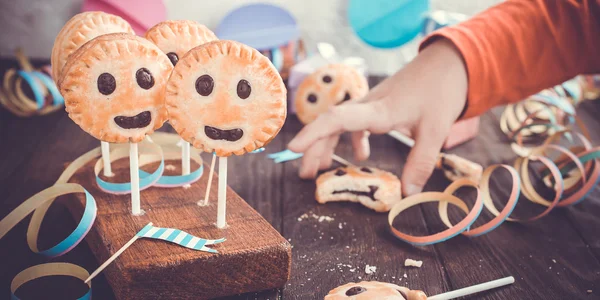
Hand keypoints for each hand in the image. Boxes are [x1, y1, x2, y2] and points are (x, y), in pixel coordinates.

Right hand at [288, 39, 467, 195]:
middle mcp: (369, 105)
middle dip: (315, 149)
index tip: (294, 149)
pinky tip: (361, 155)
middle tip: (305, 176)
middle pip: (332, 125)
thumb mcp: (436, 131)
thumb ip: (420, 163)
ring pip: (340, 124)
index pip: (338, 119)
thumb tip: (407, 194)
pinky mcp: (379, 105)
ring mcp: (372, 104)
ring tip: (319, 169)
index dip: (314, 133)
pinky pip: (356, 122)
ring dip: (328, 145)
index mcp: (379, 110)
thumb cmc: (442, 91)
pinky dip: (352, 139)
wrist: (449, 63)